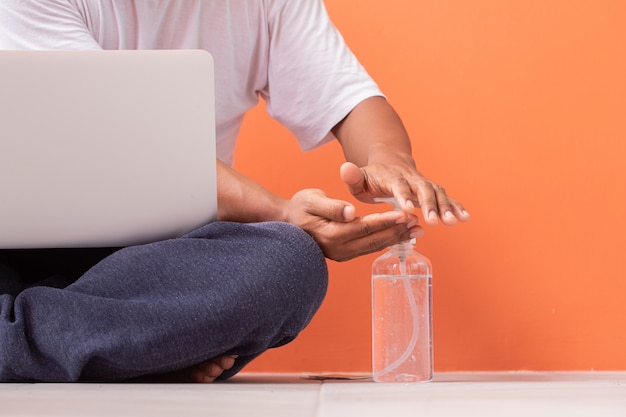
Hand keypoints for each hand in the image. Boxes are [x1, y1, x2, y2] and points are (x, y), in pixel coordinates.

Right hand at [283, 189, 422, 261]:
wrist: (286, 222)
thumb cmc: (298, 207)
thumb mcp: (311, 200)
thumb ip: (331, 206)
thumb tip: (350, 212)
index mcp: (332, 235)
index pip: (365, 228)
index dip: (385, 221)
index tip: (404, 214)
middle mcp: (338, 249)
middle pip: (374, 241)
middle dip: (397, 232)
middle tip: (418, 224)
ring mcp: (341, 254)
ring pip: (373, 247)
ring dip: (395, 238)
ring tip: (415, 230)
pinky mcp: (344, 254)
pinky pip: (368, 248)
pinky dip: (385, 241)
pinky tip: (399, 236)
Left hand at [340, 161, 469, 225]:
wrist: (389, 162)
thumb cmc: (371, 177)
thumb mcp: (359, 178)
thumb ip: (353, 177)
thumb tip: (345, 169)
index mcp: (391, 176)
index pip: (398, 185)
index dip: (404, 196)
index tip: (408, 209)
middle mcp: (411, 178)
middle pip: (423, 188)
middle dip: (430, 204)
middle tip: (435, 221)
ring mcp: (423, 183)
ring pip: (437, 192)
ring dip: (446, 207)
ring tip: (454, 222)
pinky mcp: (432, 190)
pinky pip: (446, 197)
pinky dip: (457, 206)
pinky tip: (465, 218)